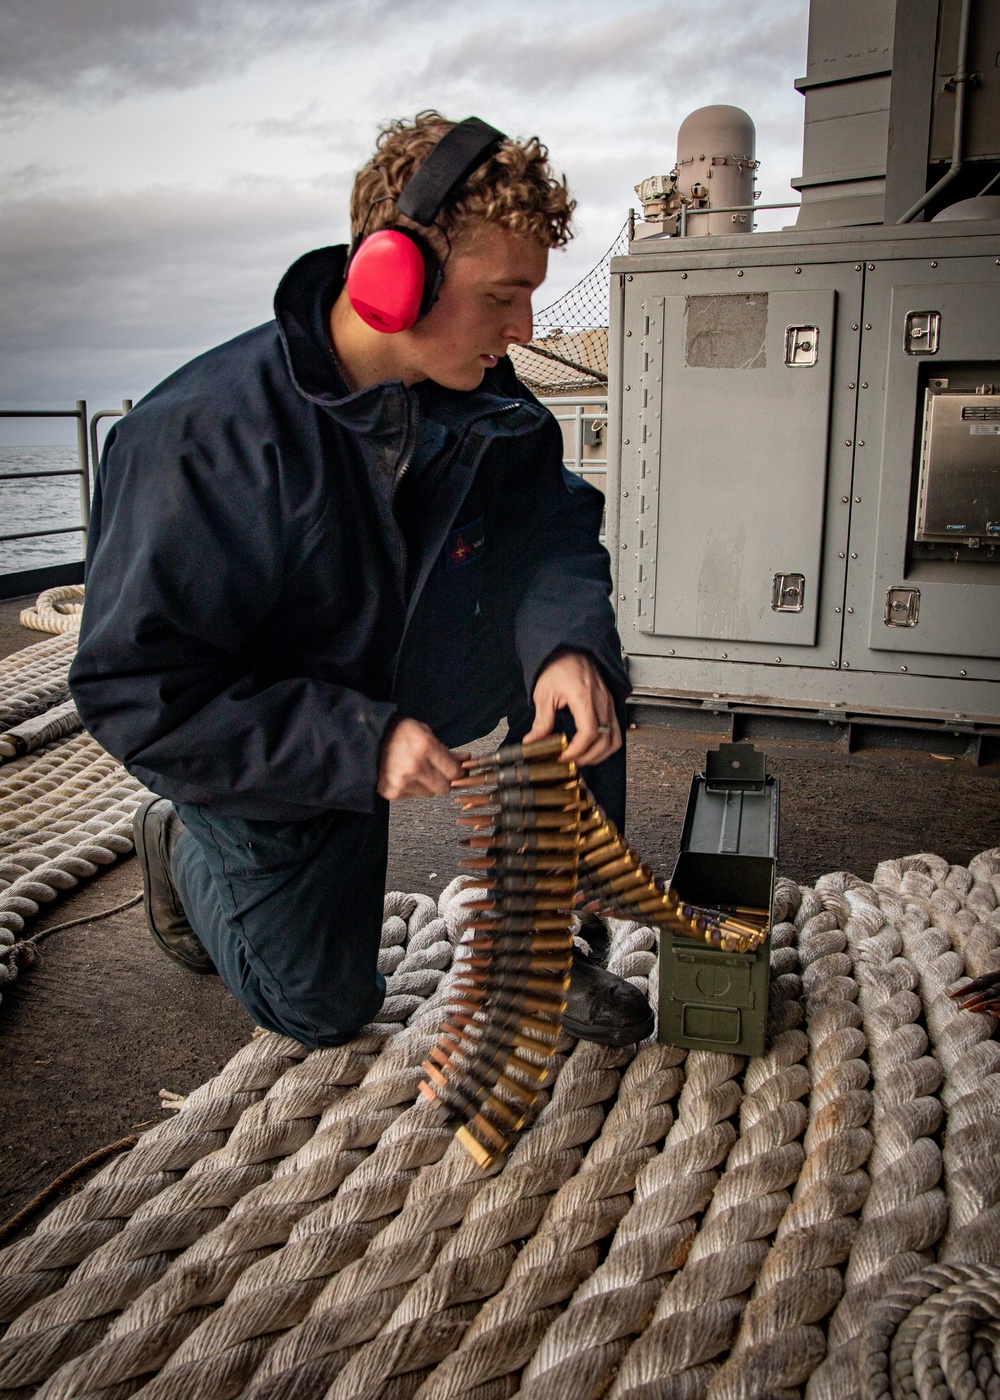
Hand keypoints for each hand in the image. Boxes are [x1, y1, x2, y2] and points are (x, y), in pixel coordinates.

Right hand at [377, 717, 465, 799]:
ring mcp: (403, 782)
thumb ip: (446, 750)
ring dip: (428, 785)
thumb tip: (466, 761)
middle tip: (437, 771)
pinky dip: (413, 788)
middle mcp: (415, 767)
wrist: (367, 739)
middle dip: (444, 780)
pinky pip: (413, 796)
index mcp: (426, 747)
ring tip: (416, 771)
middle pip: (445, 788)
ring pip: (430, 794)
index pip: (454, 772)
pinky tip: (405, 776)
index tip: (456, 770)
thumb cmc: (398, 733)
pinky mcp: (392, 792)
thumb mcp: (425, 733)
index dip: (458, 772)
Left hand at [522, 650, 620, 766]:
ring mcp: (609, 703)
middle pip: (605, 740)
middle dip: (588, 757)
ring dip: (600, 754)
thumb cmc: (559, 666)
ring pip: (615, 738)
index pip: (589, 733)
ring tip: (582, 758)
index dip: (577, 750)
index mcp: (584, 698)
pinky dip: (607, 744)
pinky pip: (616, 730)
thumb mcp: (544, 694)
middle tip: (571, 761)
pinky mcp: (610, 704)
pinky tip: (593, 747)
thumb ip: (541, 721)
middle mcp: (601, 701)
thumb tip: (533, 740)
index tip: (563, 756)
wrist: (571, 650)